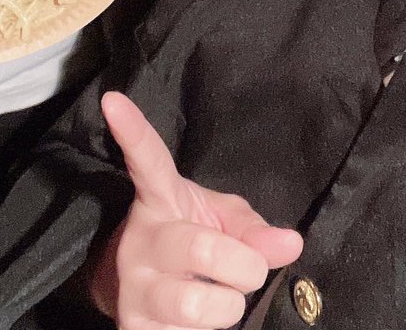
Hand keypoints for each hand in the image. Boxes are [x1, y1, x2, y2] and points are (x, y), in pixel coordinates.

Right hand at [92, 92, 302, 329]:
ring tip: (221, 299)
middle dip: (244, 266)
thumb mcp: (220, 219)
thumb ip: (254, 229)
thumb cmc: (190, 240)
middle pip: (201, 247)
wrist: (140, 288)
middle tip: (247, 269)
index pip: (148, 160)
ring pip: (195, 305)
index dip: (133, 130)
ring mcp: (131, 286)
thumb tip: (291, 244)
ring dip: (227, 307)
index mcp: (160, 199)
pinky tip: (197, 323)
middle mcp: (140, 239)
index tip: (113, 99)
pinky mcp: (130, 328)